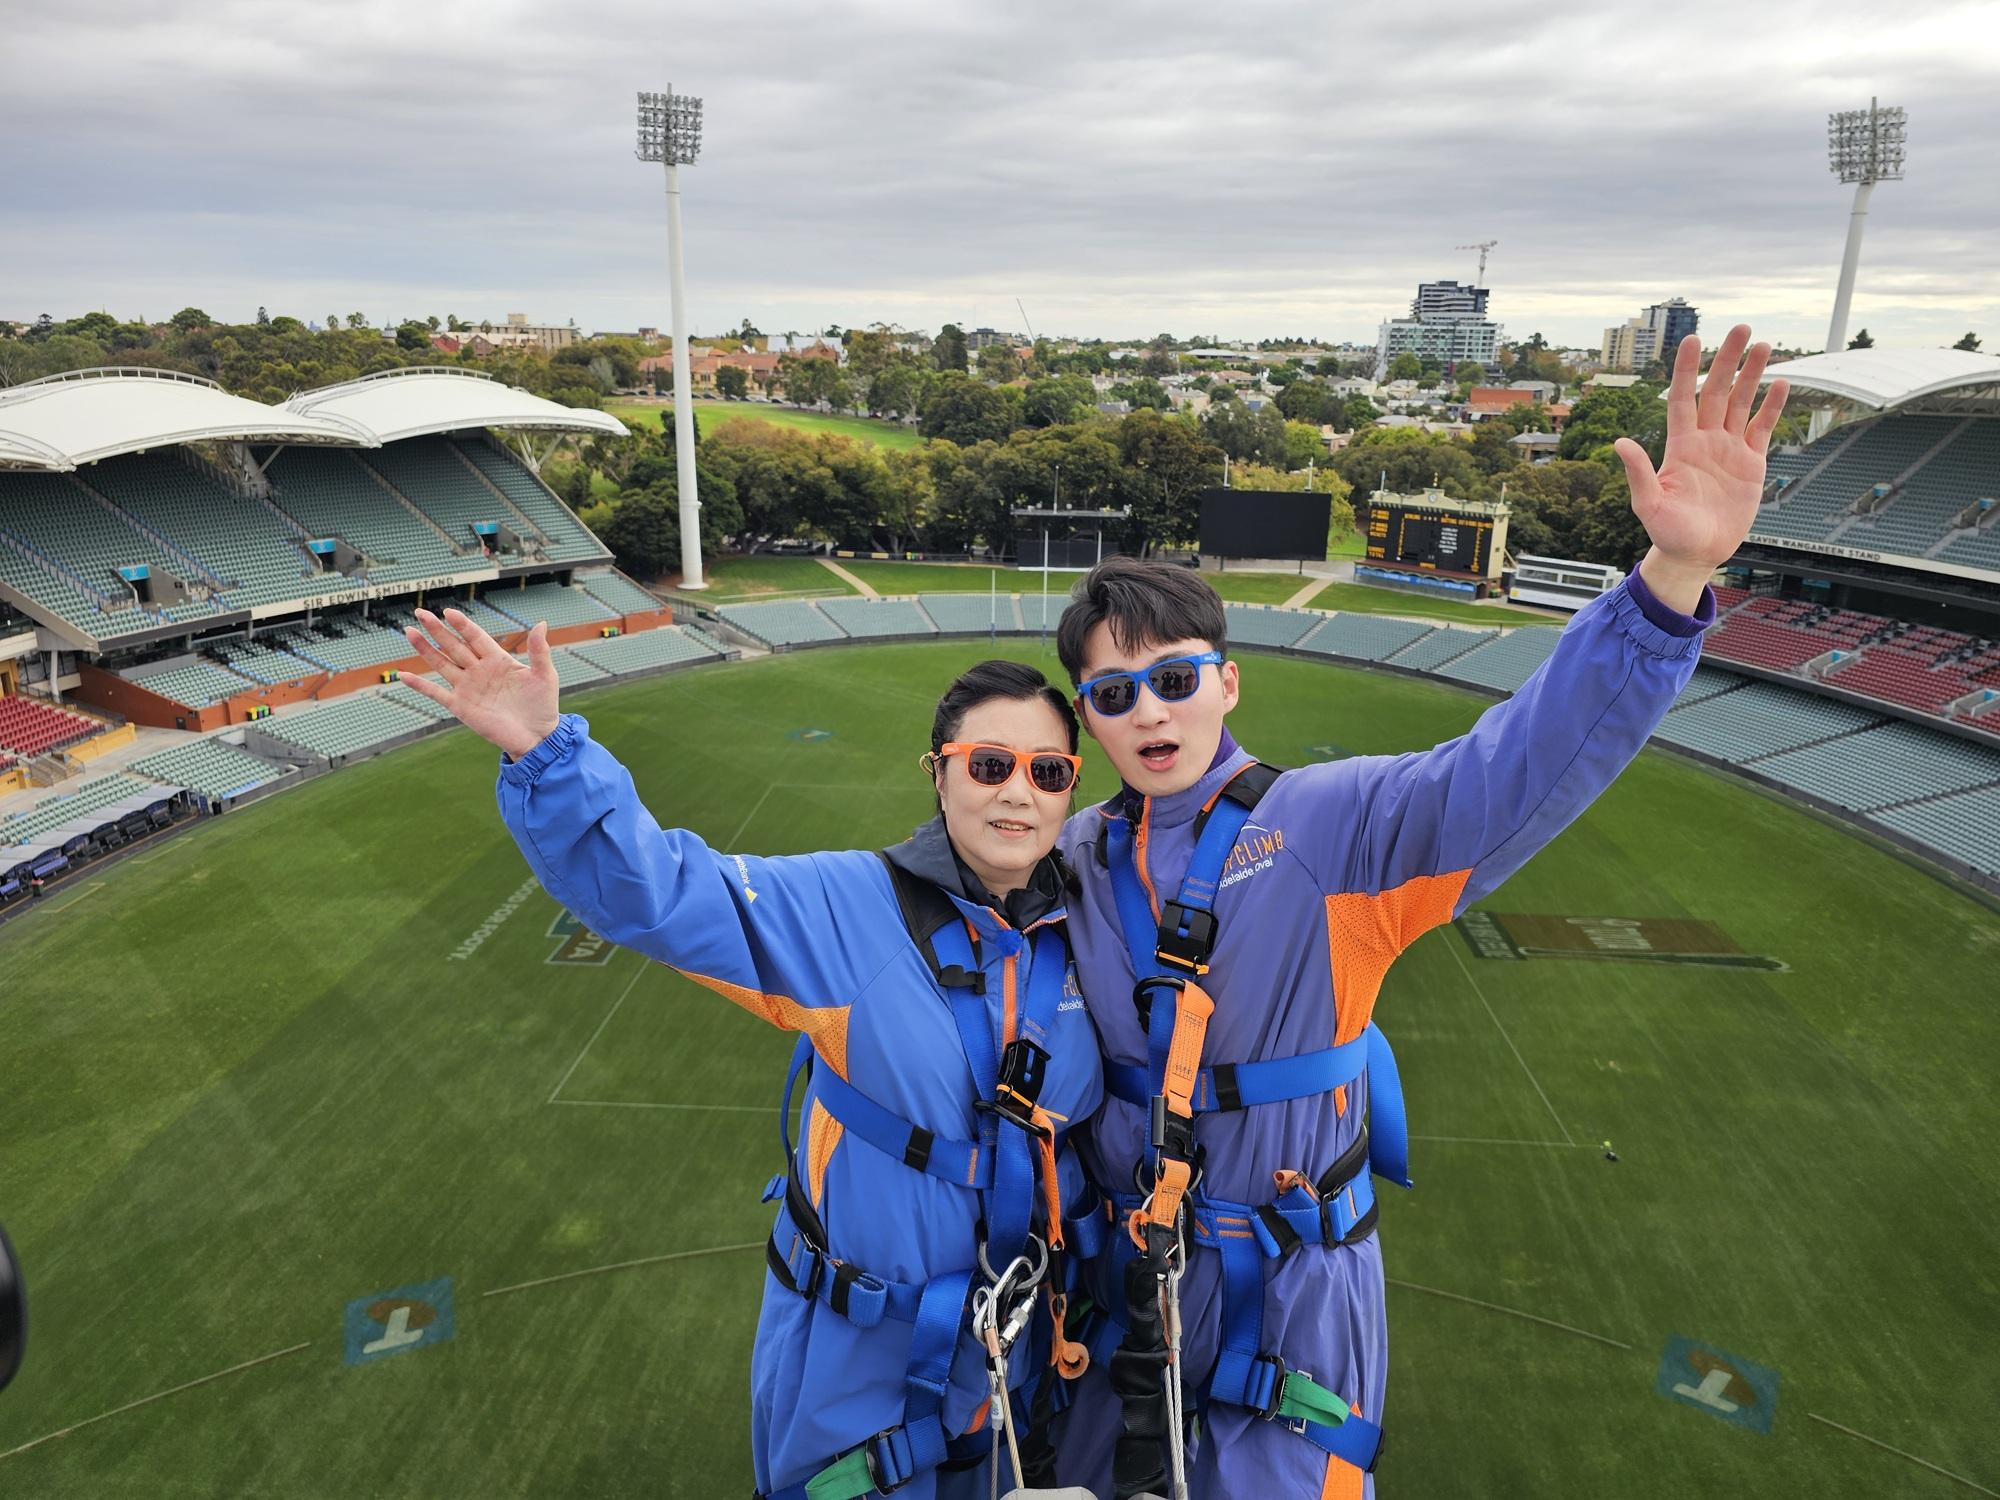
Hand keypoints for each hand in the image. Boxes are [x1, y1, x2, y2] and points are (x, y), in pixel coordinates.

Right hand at [400, 607, 559, 759]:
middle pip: (453, 645)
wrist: (537, 737)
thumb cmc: (543, 706)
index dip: (462, 624)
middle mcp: (479, 671)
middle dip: (436, 629)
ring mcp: (468, 688)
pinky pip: (436, 693)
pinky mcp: (461, 706)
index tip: (448, 612)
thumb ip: (539, 650)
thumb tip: (542, 623)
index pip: (475, 637)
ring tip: (410, 632)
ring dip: (424, 649)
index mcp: (498, 660)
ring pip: (441, 664)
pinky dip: (420, 685)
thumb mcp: (545, 675)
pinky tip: (404, 675)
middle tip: (419, 612)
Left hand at [1615, 325, 1789, 607]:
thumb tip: (1619, 442)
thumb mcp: (1649, 504)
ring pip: (1741, 403)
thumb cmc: (1668, 533)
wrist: (1696, 554)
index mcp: (1680, 446)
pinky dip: (1772, 407)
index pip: (1683, 398)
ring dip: (1752, 375)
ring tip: (1763, 345)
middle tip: (1741, 327)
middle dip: (1727, 360)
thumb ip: (1639, 472)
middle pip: (1716, 391)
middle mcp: (1705, 441)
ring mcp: (1729, 449)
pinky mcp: (1750, 463)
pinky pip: (1762, 428)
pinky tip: (1781, 383)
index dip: (1687, 369)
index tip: (1693, 339)